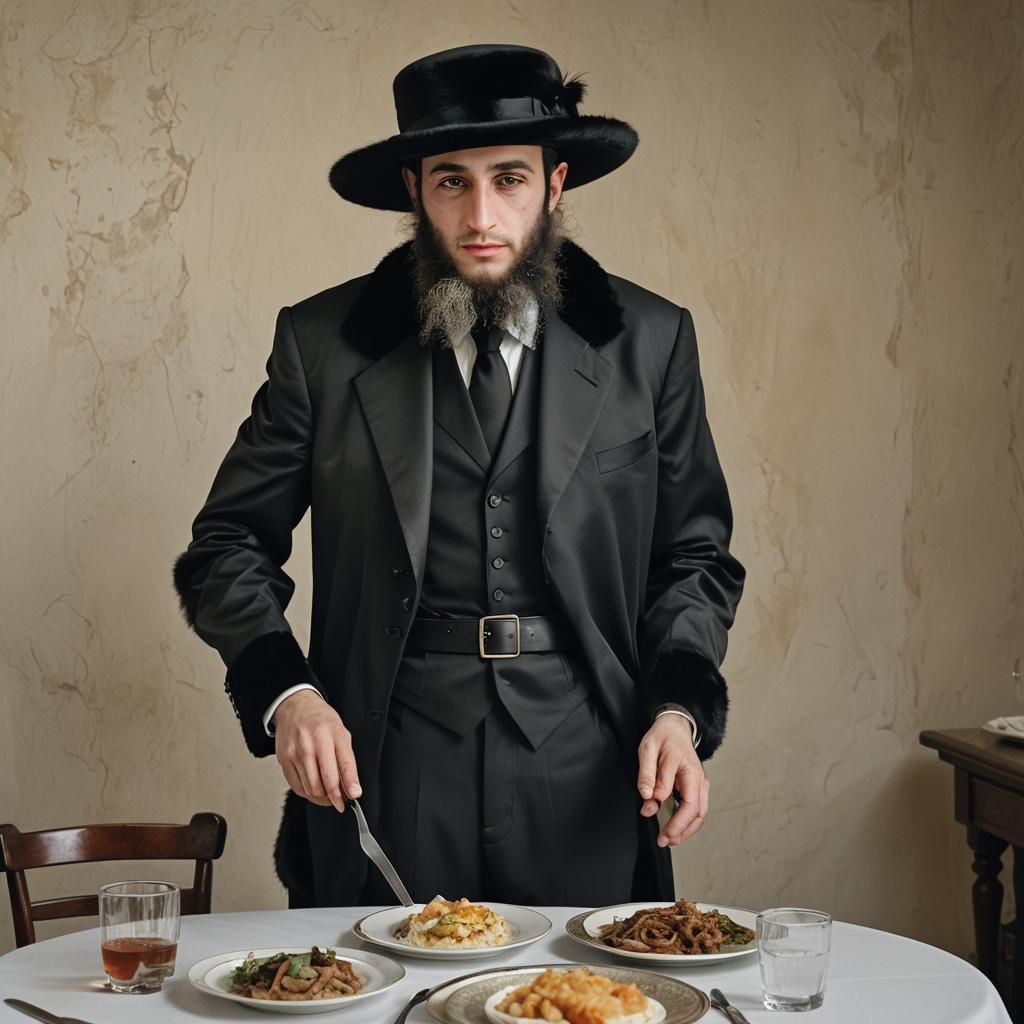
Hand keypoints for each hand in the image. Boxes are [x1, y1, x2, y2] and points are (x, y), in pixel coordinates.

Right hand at [272, 690, 361, 812]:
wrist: (294, 707)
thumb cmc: (320, 720)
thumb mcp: (341, 733)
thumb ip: (347, 760)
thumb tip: (352, 787)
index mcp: (331, 734)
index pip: (344, 765)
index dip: (350, 785)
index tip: (354, 796)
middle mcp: (312, 744)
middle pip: (325, 782)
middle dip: (335, 797)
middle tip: (341, 800)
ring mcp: (296, 753)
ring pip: (311, 788)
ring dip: (322, 797)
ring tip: (328, 793)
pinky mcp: (284, 760)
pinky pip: (297, 787)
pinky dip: (308, 793)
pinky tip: (315, 789)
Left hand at [636, 715, 708, 846]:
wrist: (674, 726)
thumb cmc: (662, 736)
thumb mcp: (648, 750)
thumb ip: (649, 775)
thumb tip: (650, 798)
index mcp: (690, 771)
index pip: (690, 806)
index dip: (678, 824)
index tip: (664, 835)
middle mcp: (699, 779)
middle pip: (699, 814)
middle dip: (682, 831)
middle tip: (664, 841)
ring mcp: (699, 783)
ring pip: (700, 813)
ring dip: (686, 829)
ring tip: (670, 839)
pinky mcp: (695, 787)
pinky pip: (696, 808)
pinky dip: (687, 820)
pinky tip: (674, 827)